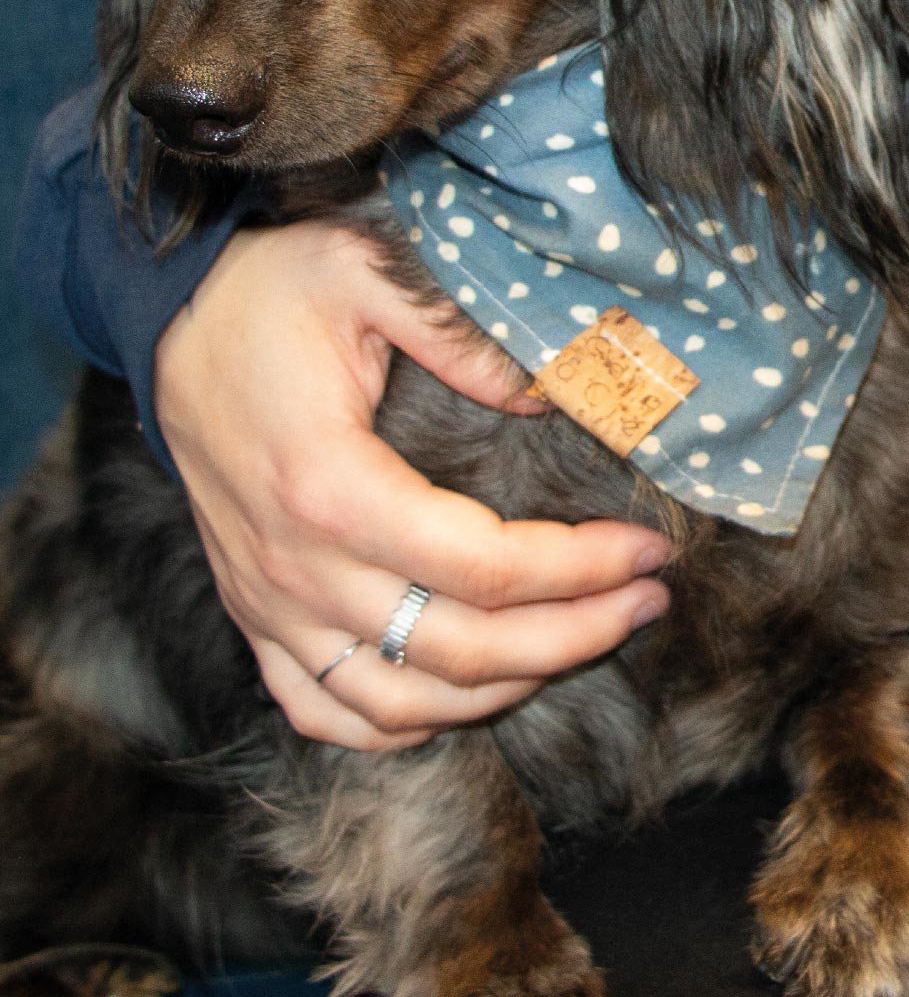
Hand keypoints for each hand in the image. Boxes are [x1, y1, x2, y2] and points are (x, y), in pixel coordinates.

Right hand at [155, 220, 671, 750]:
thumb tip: (549, 397)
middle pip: (460, 650)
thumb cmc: (273, 288)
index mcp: (332, 487)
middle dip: (576, 635)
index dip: (583, 570)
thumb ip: (461, 336)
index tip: (653, 549)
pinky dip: (400, 725)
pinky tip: (468, 695)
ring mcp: (269, 602)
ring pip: (398, 703)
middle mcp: (296, 566)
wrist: (168, 316)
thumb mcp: (366, 272)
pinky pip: (322, 712)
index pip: (485, 567)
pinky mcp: (254, 614)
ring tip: (585, 641)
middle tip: (650, 600)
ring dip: (504, 689)